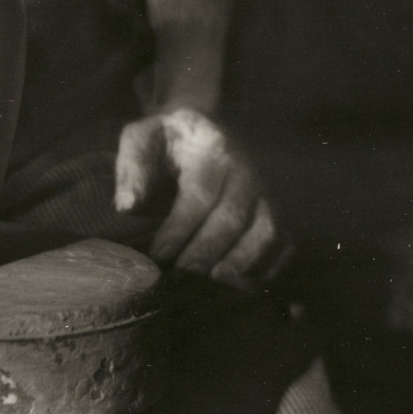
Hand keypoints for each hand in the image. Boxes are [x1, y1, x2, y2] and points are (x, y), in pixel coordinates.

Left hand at [114, 108, 286, 285]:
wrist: (205, 128)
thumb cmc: (167, 140)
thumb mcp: (142, 137)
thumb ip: (132, 167)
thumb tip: (127, 206)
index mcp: (212, 149)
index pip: (200, 194)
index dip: (180, 229)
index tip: (157, 255)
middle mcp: (247, 169)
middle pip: (234, 218)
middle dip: (205, 252)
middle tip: (180, 277)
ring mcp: (268, 190)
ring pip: (267, 231)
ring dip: (240, 263)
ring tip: (212, 284)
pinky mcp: (278, 209)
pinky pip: (284, 243)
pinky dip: (267, 267)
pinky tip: (239, 285)